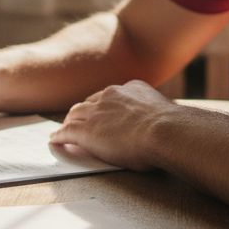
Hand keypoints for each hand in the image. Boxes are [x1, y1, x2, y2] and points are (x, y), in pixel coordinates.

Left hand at [49, 80, 176, 170]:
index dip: (102, 105)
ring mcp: (96, 113)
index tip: (100, 111)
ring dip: (69, 122)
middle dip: (82, 112)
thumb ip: (157, 114)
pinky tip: (55, 140)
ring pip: (74, 115)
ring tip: (64, 130)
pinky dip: (59, 136)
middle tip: (77, 121)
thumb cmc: (172, 128)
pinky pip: (67, 132)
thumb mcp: (164, 112)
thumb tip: (166, 123)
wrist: (165, 131)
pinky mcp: (86, 131)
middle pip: (88, 102)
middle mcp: (110, 96)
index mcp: (130, 89)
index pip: (109, 95)